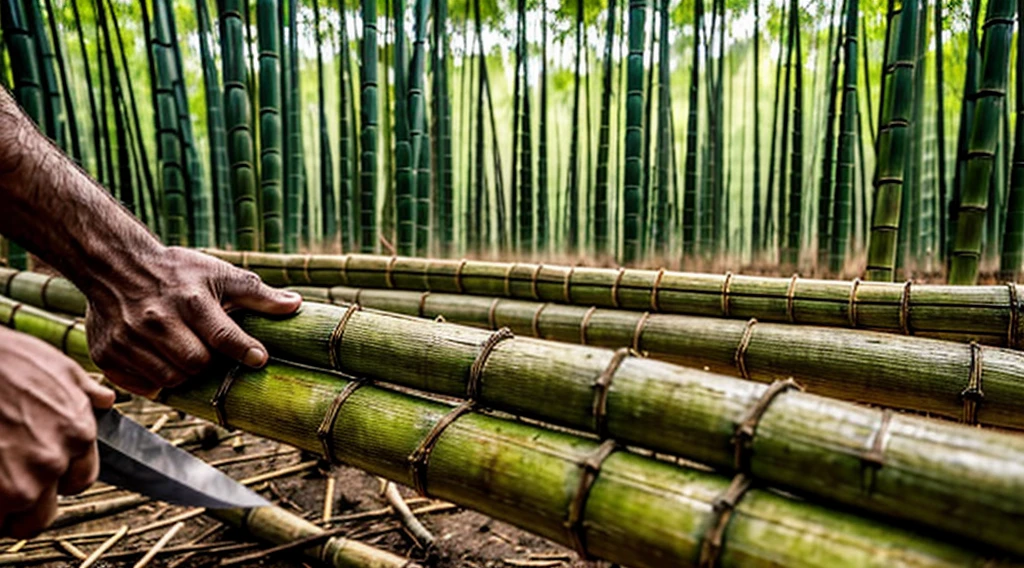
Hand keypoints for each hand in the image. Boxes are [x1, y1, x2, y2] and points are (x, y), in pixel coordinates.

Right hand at [0, 328, 114, 537]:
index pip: (79, 481)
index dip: (58, 479)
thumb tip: (105, 399)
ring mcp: (20, 481)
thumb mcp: (62, 368)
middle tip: (10, 483)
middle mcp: (54, 461)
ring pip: (18, 518)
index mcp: (78, 434)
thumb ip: (86, 392)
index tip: (40, 473)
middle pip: (46, 510)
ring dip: (6, 508)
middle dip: (30, 501)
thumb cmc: (11, 359)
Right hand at [84, 247, 301, 396]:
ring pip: (170, 380)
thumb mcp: (219, 273)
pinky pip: (142, 386)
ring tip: (186, 355)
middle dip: (210, 364)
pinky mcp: (106, 354)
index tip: (259, 358)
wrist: (115, 264)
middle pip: (197, 365)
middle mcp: (156, 320)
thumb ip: (258, 294)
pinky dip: (156, 381)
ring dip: (184, 374)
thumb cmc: (177, 271)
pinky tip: (162, 362)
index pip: (224, 337)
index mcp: (189, 300)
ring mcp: (128, 339)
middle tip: (210, 353)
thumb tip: (296, 305)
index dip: (245, 351)